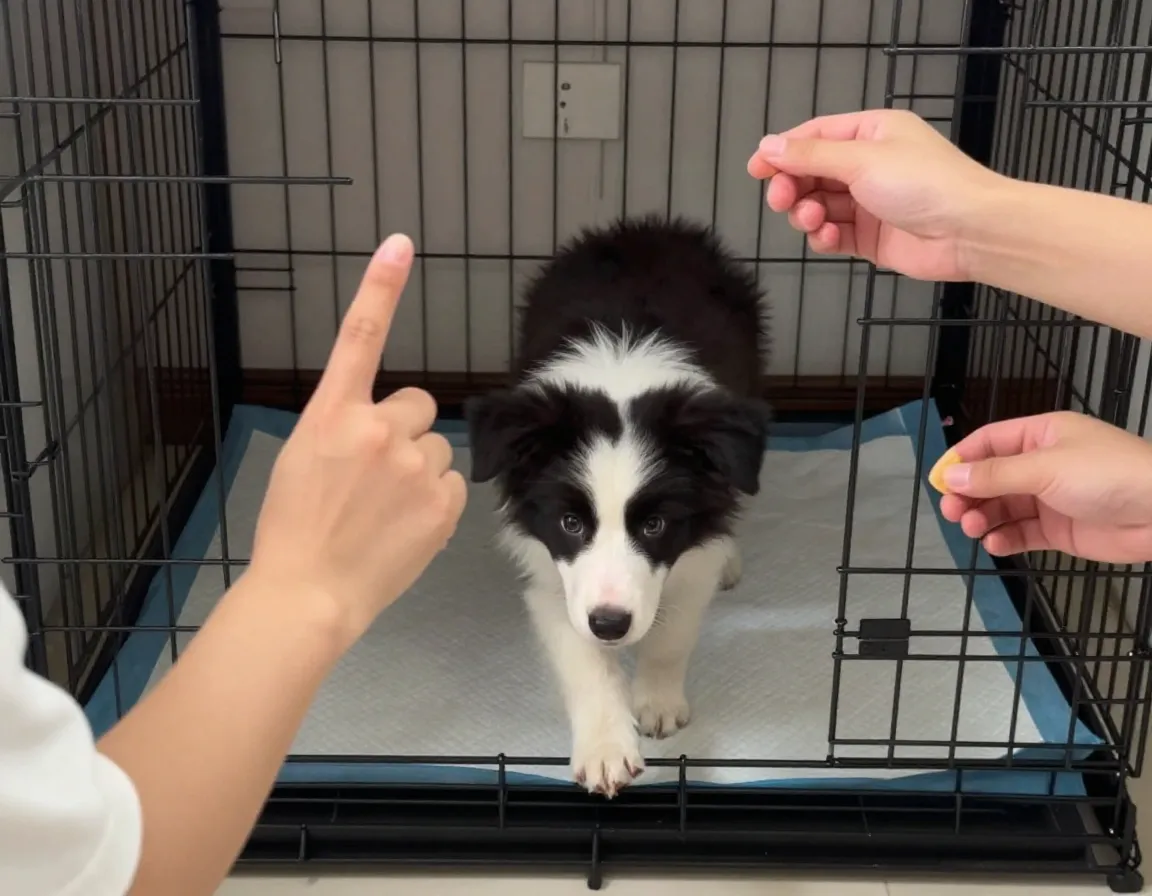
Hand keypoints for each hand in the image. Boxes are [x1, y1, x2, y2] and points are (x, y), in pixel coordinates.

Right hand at [248, 234, 466, 642]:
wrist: (308, 594)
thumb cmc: (293, 531)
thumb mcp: (301, 461)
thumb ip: (343, 428)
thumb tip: (381, 420)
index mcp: (332, 414)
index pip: (359, 338)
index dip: (380, 287)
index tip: (400, 244)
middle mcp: (377, 429)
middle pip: (418, 407)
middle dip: (403, 433)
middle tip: (375, 477)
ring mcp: (414, 466)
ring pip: (437, 449)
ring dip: (421, 470)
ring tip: (386, 511)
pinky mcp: (442, 502)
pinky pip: (453, 484)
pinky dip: (436, 502)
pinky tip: (406, 527)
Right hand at [746, 109, 1002, 281]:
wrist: (969, 231)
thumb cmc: (928, 184)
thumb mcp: (862, 160)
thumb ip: (811, 156)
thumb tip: (769, 146)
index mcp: (871, 133)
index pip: (815, 137)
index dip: (782, 152)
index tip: (756, 169)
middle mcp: (869, 165)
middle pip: (812, 173)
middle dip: (793, 187)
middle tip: (781, 200)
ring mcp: (869, 202)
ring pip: (819, 205)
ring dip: (808, 214)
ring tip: (814, 221)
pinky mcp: (870, 236)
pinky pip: (834, 234)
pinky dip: (825, 237)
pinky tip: (829, 238)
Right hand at [937, 411, 1151, 563]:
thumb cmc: (1109, 475)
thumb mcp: (1046, 468)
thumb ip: (995, 474)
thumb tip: (951, 474)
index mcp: (1041, 436)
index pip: (989, 442)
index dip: (961, 460)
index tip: (939, 481)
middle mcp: (1042, 464)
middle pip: (990, 477)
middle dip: (968, 493)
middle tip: (952, 511)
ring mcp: (1050, 498)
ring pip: (1002, 507)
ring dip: (983, 517)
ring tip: (974, 528)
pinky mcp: (1058, 529)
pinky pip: (1021, 532)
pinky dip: (1004, 538)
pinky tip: (996, 543)